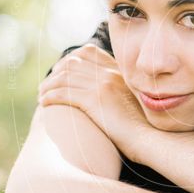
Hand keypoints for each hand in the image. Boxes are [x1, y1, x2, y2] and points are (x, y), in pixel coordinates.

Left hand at [37, 44, 153, 161]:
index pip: (90, 52)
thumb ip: (119, 93)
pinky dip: (51, 97)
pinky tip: (45, 104)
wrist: (150, 140)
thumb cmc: (143, 129)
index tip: (61, 73)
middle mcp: (112, 73)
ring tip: (42, 97)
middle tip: (46, 86)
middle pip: (73, 62)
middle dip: (55, 72)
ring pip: (65, 77)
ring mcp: (104, 85)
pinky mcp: (96, 100)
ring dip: (49, 86)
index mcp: (120, 72)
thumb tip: (104, 99)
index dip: (70, 61)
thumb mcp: (133, 103)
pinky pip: (65, 93)